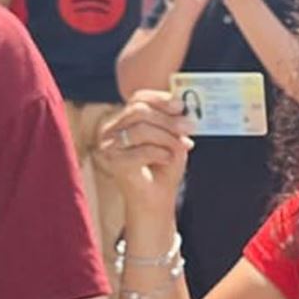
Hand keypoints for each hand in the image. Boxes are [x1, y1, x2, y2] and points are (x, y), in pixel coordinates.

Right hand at [95, 91, 192, 216]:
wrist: (155, 199)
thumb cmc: (163, 167)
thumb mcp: (172, 138)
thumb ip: (173, 121)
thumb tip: (182, 106)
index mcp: (123, 119)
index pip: (138, 99)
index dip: (160, 99)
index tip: (181, 106)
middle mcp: (111, 130)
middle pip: (139, 111)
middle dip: (168, 119)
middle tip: (189, 127)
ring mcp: (109, 146)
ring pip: (141, 129)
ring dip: (167, 137)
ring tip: (181, 147)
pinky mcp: (115, 163)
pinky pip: (141, 150)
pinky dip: (159, 153)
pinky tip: (168, 158)